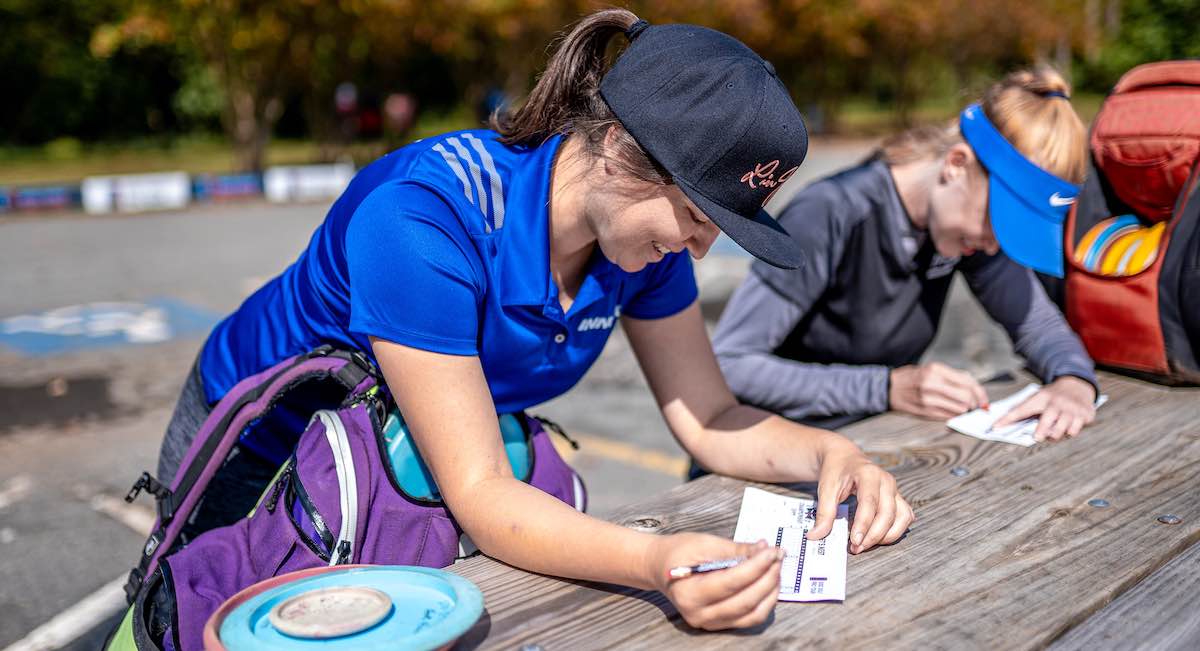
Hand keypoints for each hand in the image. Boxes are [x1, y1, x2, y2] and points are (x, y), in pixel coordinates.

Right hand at [646, 533, 782, 629]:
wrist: (659, 567)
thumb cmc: (678, 552)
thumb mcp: (705, 543)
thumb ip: (736, 549)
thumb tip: (765, 550)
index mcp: (690, 592)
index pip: (732, 582)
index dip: (757, 566)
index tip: (773, 550)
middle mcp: (699, 613)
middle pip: (745, 601)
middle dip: (768, 578)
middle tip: (778, 557)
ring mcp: (709, 623)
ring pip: (752, 615)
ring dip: (770, 592)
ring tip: (776, 569)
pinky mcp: (719, 624)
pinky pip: (748, 618)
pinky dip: (763, 602)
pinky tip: (768, 583)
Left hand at [809, 440, 914, 553]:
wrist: (844, 457)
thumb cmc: (836, 471)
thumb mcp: (826, 489)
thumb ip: (823, 513)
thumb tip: (815, 536)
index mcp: (868, 474)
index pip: (869, 503)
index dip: (863, 525)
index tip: (854, 542)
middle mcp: (886, 481)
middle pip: (887, 513)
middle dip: (874, 535)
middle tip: (857, 548)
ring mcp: (895, 489)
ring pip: (901, 517)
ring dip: (887, 535)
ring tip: (867, 544)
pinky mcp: (898, 498)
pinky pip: (905, 517)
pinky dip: (896, 530)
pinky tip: (881, 538)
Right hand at [889, 362, 988, 419]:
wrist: (889, 388)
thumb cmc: (912, 378)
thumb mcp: (931, 369)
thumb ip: (952, 376)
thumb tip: (975, 389)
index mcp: (935, 369)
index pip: (968, 382)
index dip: (980, 393)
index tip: (984, 399)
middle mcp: (932, 383)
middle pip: (966, 397)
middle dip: (974, 403)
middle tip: (975, 405)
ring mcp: (928, 399)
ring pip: (959, 409)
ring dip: (964, 410)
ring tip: (961, 408)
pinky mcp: (925, 412)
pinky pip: (948, 416)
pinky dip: (954, 415)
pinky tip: (951, 412)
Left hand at [992, 376, 1095, 441]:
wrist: (1077, 385)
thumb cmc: (1052, 396)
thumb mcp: (1038, 397)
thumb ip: (1024, 410)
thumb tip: (1002, 426)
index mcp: (1041, 397)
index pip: (1021, 409)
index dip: (1007, 419)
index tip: (995, 428)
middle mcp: (1057, 402)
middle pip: (1047, 421)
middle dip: (1041, 431)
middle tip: (1037, 437)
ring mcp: (1072, 408)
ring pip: (1062, 429)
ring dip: (1056, 435)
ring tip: (1053, 434)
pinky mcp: (1084, 414)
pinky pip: (1075, 430)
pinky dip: (1070, 432)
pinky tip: (1068, 428)